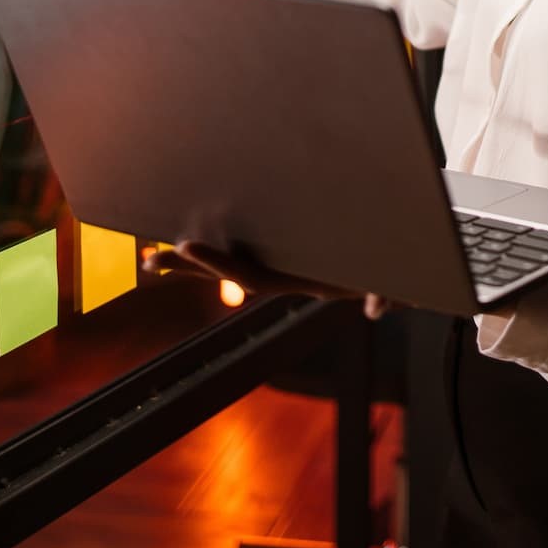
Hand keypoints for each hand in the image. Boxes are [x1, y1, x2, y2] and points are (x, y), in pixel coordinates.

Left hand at [146, 240, 395, 319]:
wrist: (399, 266)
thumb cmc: (395, 270)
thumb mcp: (397, 282)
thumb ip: (388, 294)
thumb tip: (378, 308)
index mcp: (304, 281)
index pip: (255, 275)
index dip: (218, 262)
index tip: (186, 244)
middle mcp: (288, 276)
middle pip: (230, 273)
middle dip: (189, 266)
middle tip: (148, 260)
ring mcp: (286, 265)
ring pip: (232, 263)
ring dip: (193, 262)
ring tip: (154, 257)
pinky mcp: (288, 251)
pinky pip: (247, 249)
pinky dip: (218, 248)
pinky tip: (194, 239)